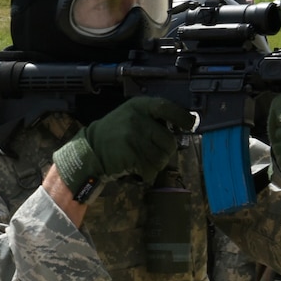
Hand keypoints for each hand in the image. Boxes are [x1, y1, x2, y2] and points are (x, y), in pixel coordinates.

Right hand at [52, 95, 184, 193]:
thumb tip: (180, 128)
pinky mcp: (130, 155)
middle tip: (154, 154)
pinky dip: (148, 174)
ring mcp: (133, 137)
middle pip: (169, 141)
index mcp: (139, 106)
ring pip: (161, 158)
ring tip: (144, 162)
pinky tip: (139, 170)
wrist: (90, 150)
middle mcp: (137, 119)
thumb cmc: (114, 134)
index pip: (166, 107)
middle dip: (165, 152)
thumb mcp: (129, 116)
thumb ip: (151, 118)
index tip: (191, 124)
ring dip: (156, 165)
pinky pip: (151, 169)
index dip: (182, 117)